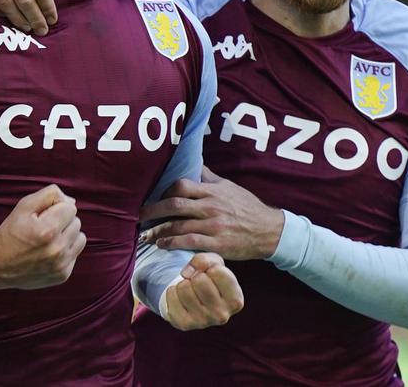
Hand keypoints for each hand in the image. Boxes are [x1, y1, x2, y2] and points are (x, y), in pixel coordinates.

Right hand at [0, 184, 86, 291]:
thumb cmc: (11, 232)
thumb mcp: (23, 206)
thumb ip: (49, 195)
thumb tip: (71, 201)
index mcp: (47, 231)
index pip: (71, 207)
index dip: (57, 207)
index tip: (44, 214)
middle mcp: (56, 250)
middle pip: (76, 222)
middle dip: (62, 220)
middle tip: (44, 226)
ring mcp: (60, 265)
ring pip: (80, 238)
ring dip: (68, 235)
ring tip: (49, 238)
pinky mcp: (62, 275)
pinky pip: (76, 253)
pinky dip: (66, 250)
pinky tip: (49, 251)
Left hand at [139, 168, 284, 260]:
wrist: (269, 231)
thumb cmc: (247, 208)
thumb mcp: (229, 187)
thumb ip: (209, 178)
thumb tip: (194, 163)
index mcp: (212, 191)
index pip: (181, 185)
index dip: (164, 191)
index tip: (154, 198)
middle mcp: (210, 207)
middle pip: (174, 205)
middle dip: (152, 210)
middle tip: (138, 216)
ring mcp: (213, 226)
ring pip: (178, 225)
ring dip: (158, 230)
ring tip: (146, 234)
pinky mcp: (216, 244)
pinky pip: (188, 242)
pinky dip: (172, 243)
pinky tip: (162, 244)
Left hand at [160, 252, 244, 329]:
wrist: (195, 299)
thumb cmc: (210, 279)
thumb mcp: (214, 264)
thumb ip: (205, 260)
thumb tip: (187, 273)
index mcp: (235, 301)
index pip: (217, 272)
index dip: (209, 268)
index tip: (210, 275)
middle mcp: (222, 315)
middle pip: (199, 280)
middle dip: (195, 276)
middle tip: (198, 284)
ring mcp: (203, 322)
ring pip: (184, 287)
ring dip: (183, 283)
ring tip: (190, 290)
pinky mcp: (184, 324)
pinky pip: (170, 295)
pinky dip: (172, 291)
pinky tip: (180, 298)